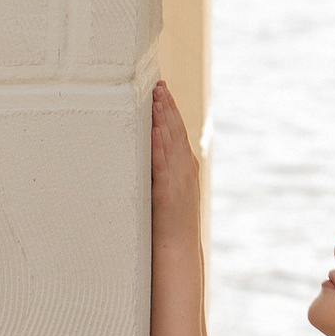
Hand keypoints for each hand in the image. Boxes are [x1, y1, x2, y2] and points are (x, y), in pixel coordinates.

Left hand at [150, 80, 199, 241]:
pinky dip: (159, 147)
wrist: (179, 251)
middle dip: (167, 106)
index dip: (171, 109)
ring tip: (155, 99)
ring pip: (171, 144)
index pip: (179, 131)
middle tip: (157, 85)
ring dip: (163, 120)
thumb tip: (148, 151)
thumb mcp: (170, 191)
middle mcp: (185, 169)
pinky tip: (155, 131)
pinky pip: (162, 165)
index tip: (162, 89)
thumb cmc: (170, 223)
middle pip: (176, 131)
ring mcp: (178, 180)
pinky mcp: (166, 193)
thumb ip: (164, 171)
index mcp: (187, 167)